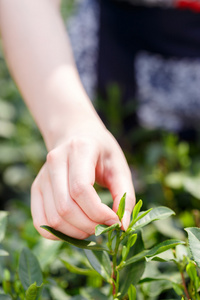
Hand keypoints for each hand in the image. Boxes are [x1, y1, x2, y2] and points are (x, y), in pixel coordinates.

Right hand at [31, 122, 134, 239]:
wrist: (77, 136)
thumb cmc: (102, 152)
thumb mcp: (120, 167)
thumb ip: (124, 195)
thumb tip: (123, 226)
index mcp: (79, 149)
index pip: (81, 189)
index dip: (98, 212)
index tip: (114, 221)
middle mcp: (55, 160)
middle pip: (65, 207)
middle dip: (89, 226)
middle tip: (105, 227)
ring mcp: (42, 175)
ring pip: (53, 218)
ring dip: (75, 232)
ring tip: (92, 227)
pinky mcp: (36, 188)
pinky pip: (41, 222)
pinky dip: (58, 234)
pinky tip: (75, 228)